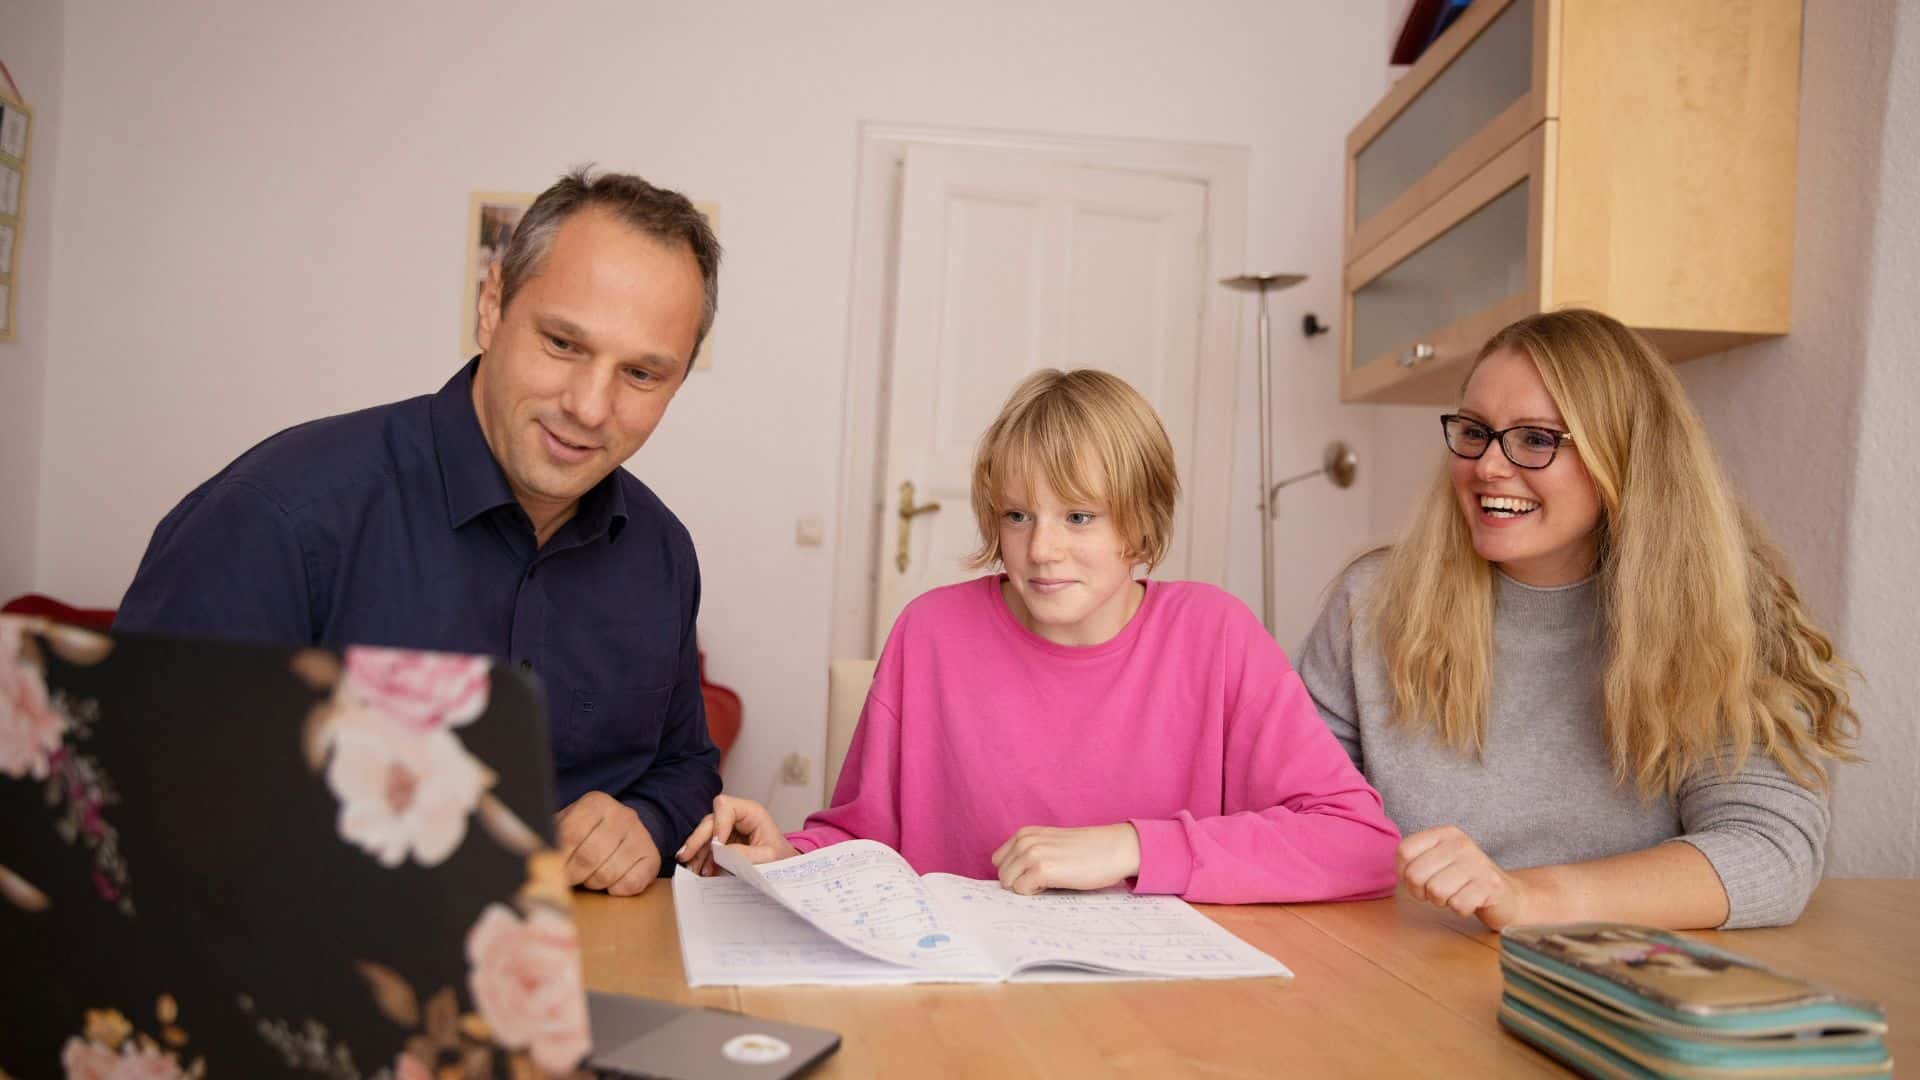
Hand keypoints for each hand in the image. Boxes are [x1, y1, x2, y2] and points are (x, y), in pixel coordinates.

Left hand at [554, 791, 660, 896]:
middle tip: (571, 877)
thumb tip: (538, 854)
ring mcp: (641, 836)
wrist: (624, 833)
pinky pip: (631, 884)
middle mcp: (622, 815)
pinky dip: (616, 890)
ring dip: (594, 883)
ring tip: (591, 876)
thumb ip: (553, 838)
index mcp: (596, 802)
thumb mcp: (567, 825)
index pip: (571, 835)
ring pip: (608, 874)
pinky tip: (611, 882)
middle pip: (589, 857)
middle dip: (574, 875)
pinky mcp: (652, 857)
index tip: (555, 867)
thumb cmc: (588, 834)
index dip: (559, 859)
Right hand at [675, 795, 798, 876]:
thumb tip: (721, 852)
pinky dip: (701, 859)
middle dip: (697, 839)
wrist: (785, 868)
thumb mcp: (769, 857)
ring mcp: (729, 829)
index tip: (716, 846)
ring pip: (704, 834)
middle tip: (685, 856)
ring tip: (693, 870)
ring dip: (696, 852)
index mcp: (751, 813)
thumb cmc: (782, 858)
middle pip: (710, 820)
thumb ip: (746, 854)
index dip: (718, 825)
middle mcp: (737, 817)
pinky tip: (700, 871)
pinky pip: (706, 847)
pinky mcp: (724, 841)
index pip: (725, 807)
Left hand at [991, 824, 1140, 895]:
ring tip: (1050, 881)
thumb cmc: (1086, 851)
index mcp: (1025, 833)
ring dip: (1027, 888)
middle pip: (1001, 874)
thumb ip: (1030, 853)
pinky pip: (1021, 891)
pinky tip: (1055, 884)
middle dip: (1019, 882)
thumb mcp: (1050, 843)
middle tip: (1045, 880)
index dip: (1015, 872)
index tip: (1035, 874)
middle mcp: (1025, 841)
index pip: (999, 861)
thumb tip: (1009, 879)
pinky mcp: (1042, 870)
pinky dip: (1036, 893)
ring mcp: (1032, 854)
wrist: (1114, 848)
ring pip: (1008, 883)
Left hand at [1397, 825, 1532, 929]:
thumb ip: (1415, 860)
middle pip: (1415, 874)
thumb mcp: (1439, 860)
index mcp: (1445, 833)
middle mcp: (1461, 844)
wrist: (1508, 895)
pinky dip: (1460, 909)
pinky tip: (1470, 901)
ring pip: (1435, 891)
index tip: (1420, 879)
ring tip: (1455, 895)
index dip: (1404, 872)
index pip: (1404, 851)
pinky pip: (1457, 904)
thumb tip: (1400, 872)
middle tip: (1437, 893)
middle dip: (1421, 892)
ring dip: (1441, 901)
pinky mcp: (1490, 886)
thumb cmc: (1463, 880)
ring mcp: (1477, 864)